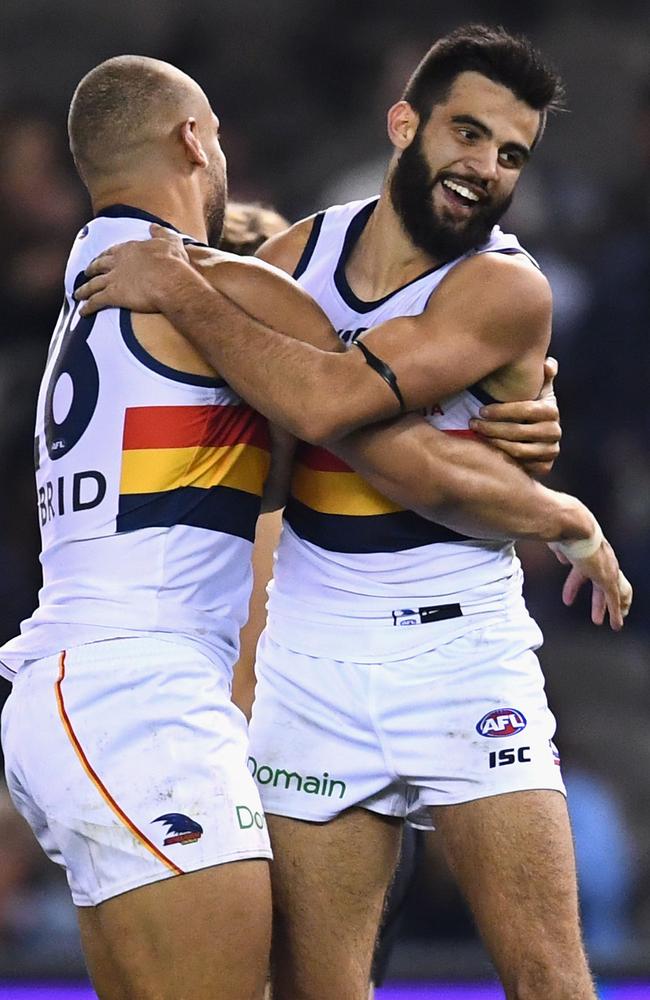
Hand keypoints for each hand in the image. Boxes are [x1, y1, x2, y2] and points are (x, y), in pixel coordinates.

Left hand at [75, 224, 192, 314]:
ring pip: (93, 285)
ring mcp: (113, 279)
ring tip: (78, 295)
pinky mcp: (113, 295)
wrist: (170, 280)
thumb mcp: (169, 241)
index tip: (100, 258)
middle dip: (90, 269)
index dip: (105, 255)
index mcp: (129, 249)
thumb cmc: (172, 262)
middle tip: (85, 273)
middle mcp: (117, 262)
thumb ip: (160, 232)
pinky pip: (96, 302)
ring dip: (84, 290)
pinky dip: (87, 307)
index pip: (112, 251)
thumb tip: (154, 226)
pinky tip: (82, 312)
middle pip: (98, 266)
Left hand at [469, 357, 560, 476]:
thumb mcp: (536, 388)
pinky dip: (502, 459)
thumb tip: (548, 364)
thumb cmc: (529, 406)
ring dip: (493, 443)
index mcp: (551, 411)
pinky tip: (486, 451)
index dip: (502, 411)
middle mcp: (555, 432)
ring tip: (476, 434)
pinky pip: (521, 466)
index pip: (527, 410)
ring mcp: (550, 451)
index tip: (481, 410)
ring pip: (517, 450)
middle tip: (473, 423)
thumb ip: (541, 373)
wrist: (536, 434)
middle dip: (492, 427)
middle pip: (519, 432)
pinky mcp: (544, 467)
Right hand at [549, 536, 632, 630]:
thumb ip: (561, 550)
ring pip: (612, 592)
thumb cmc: (563, 527)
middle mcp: (600, 557)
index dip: (576, 584)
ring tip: (613, 622)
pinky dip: (615, 612)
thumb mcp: (558, 542)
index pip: (583, 570)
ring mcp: (605, 567)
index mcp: (586, 549)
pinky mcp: (607, 577)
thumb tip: (563, 558)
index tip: (571, 594)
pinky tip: (616, 623)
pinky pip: (613, 598)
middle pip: (602, 583)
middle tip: (598, 611)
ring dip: (609, 608)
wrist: (572, 525)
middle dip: (598, 599)